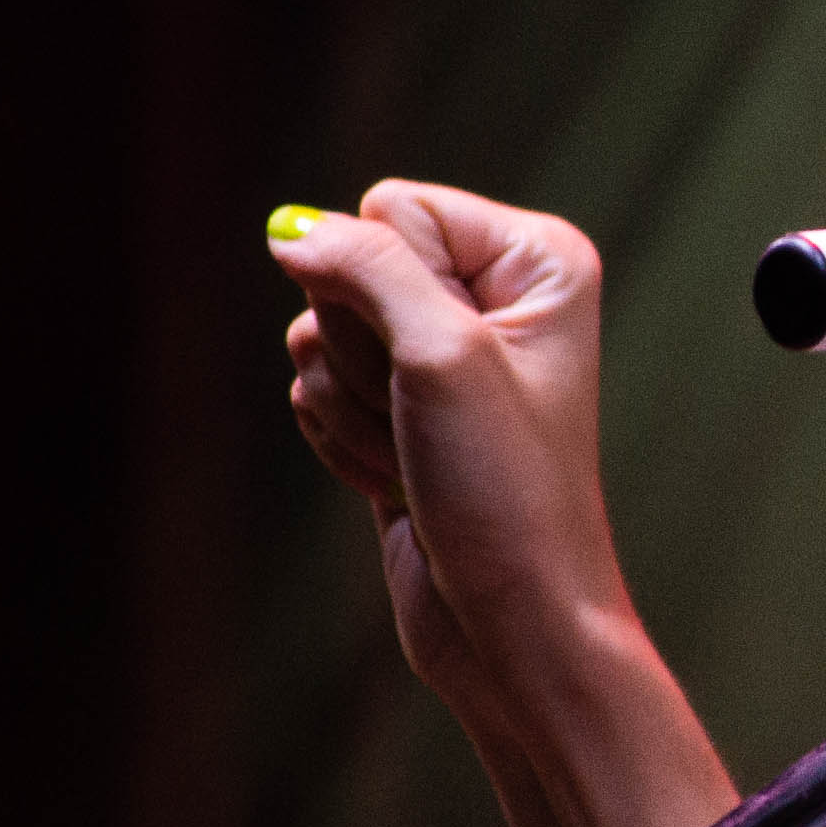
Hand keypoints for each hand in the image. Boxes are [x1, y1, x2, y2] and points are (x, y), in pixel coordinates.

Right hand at [271, 181, 635, 740]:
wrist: (509, 620)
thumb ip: (365, 267)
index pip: (394, 206)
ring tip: (416, 456)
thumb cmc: (505, 490)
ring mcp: (441, 357)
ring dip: (349, 405)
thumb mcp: (440, 355)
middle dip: (362, 351)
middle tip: (426, 418)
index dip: (385, 281)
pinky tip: (395, 480)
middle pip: (348, 266)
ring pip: (319, 333)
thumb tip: (290, 228)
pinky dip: (339, 438)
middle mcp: (494, 297)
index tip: (441, 359)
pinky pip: (314, 387)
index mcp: (535, 259)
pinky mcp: (398, 409)